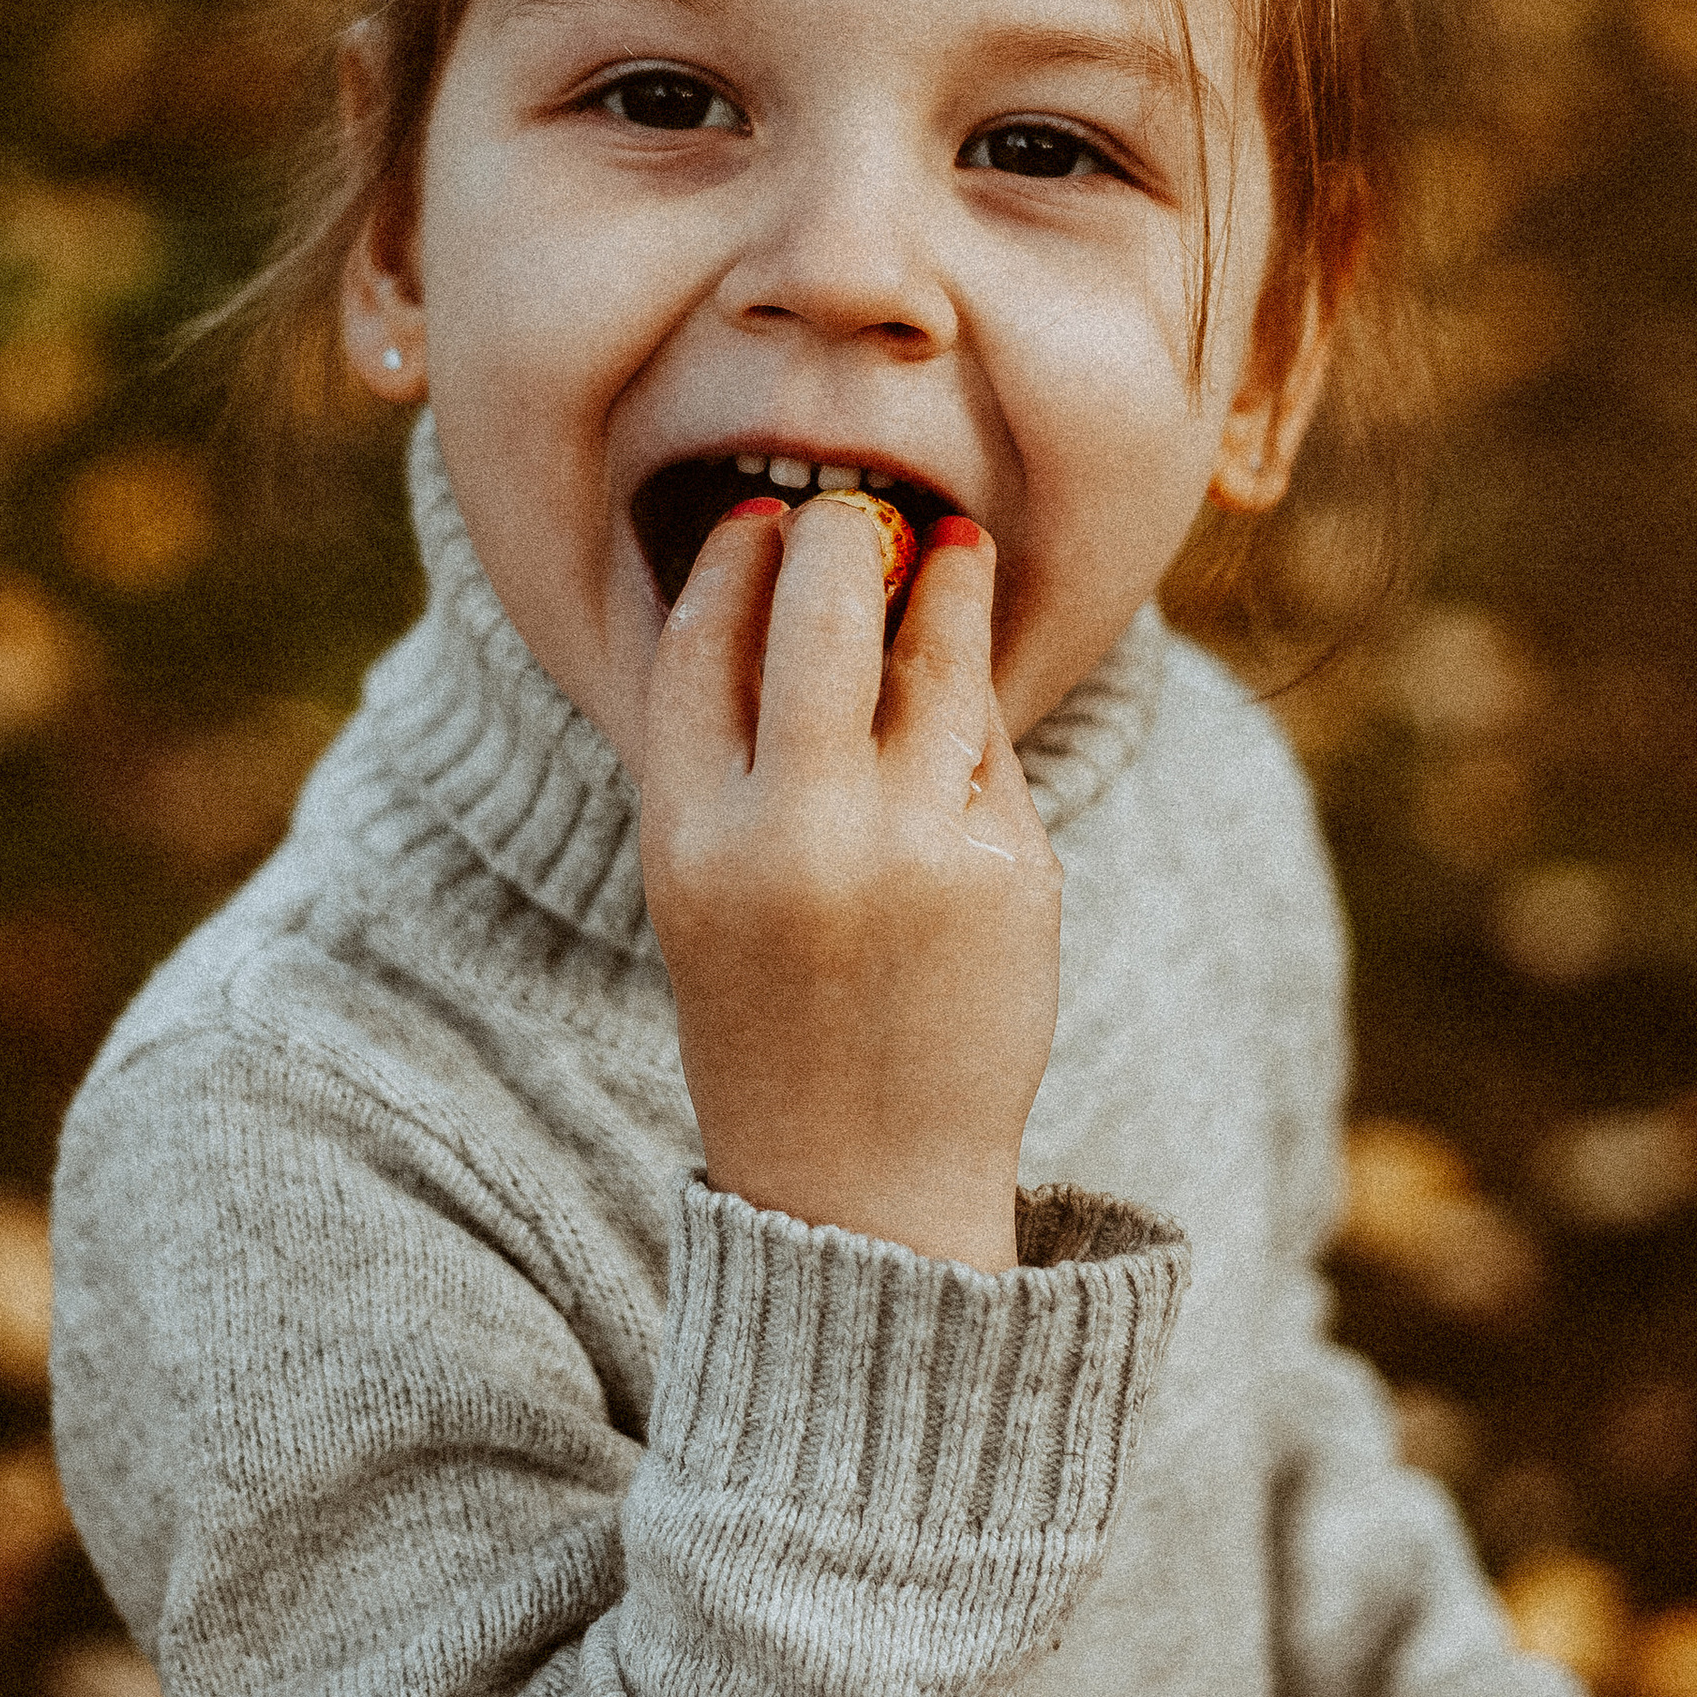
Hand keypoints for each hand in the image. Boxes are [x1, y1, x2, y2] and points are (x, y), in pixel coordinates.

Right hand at [640, 497, 1061, 1271]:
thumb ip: (730, 758)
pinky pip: (990, 751)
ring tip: (959, 548)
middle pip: (823, 613)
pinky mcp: (1006, 871)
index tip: (762, 522)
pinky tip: (969, 701)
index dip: (734, 563)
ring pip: (936, 658)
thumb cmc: (772, 1017)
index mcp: (690, 836)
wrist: (860, 1183)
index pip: (704, 644)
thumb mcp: (702, 891)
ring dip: (950, 584)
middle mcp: (795, 832)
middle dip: (848, 537)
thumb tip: (792, 584)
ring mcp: (910, 849)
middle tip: (862, 514)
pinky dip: (977, 717)